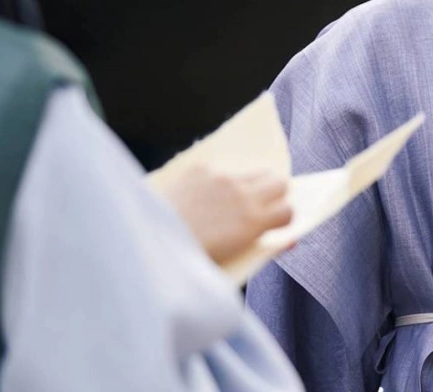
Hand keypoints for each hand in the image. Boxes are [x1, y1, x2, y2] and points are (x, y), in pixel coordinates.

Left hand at [157, 166, 293, 265]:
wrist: (143, 245)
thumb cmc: (189, 262)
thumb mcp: (232, 263)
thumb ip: (263, 249)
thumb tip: (289, 241)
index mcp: (253, 222)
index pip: (289, 210)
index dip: (284, 218)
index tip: (275, 224)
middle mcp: (242, 195)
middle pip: (279, 182)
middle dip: (276, 194)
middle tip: (262, 205)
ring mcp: (221, 179)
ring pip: (253, 172)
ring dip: (250, 184)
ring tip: (233, 200)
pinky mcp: (200, 170)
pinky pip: (219, 171)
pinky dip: (216, 182)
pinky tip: (199, 199)